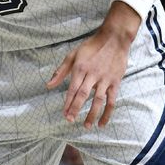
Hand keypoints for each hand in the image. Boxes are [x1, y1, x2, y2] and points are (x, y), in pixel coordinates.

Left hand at [46, 3, 137, 128]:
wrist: (114, 38)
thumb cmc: (92, 46)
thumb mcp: (74, 54)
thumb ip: (61, 71)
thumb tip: (48, 85)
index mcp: (80, 68)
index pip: (72, 89)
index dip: (68, 102)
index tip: (64, 114)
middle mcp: (92, 74)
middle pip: (83, 95)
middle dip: (76, 109)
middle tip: (70, 120)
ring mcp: (105, 79)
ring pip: (98, 100)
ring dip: (92, 114)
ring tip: (86, 125)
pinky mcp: (115, 82)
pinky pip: (111, 101)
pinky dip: (107, 113)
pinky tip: (102, 123)